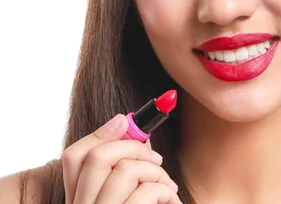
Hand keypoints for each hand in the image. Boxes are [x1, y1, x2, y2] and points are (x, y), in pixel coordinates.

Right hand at [61, 114, 180, 203]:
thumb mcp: (127, 194)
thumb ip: (125, 167)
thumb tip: (133, 129)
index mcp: (78, 201)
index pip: (73, 157)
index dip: (100, 132)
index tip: (125, 120)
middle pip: (98, 156)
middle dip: (135, 146)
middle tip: (157, 159)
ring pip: (126, 170)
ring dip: (156, 172)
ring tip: (168, 187)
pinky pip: (147, 192)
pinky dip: (166, 191)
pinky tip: (171, 201)